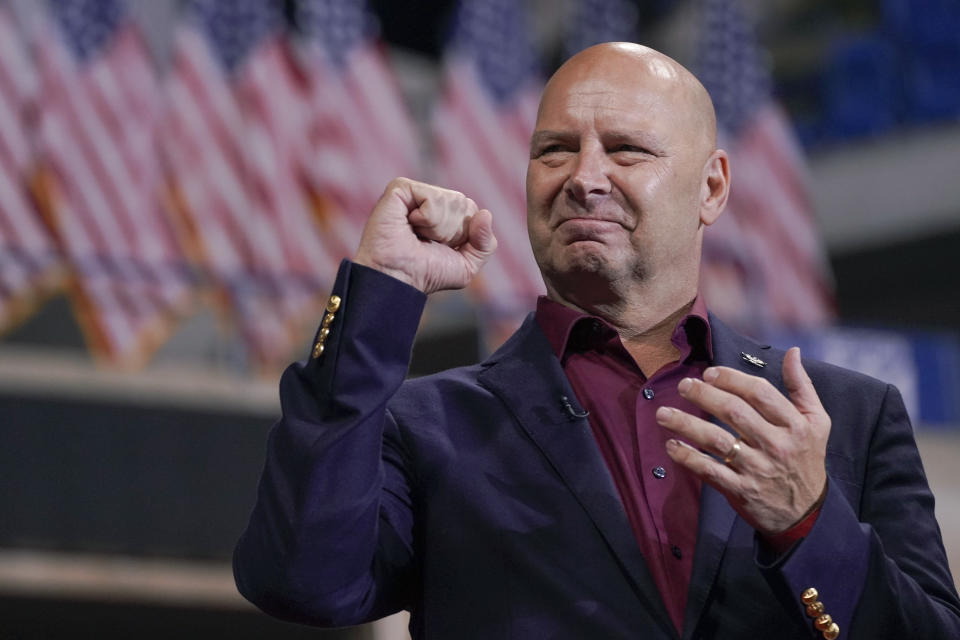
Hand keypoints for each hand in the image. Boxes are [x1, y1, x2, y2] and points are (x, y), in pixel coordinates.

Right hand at [354, 178, 497, 293]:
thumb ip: (485, 244)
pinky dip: (428, 218)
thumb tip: (485, 214)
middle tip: (427, 242)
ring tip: (417, 235)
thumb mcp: (467, 266)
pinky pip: (434, 197)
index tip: (442, 248)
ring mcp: (414, 193)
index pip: (473, 211)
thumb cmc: (426, 274)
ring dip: (438, 227)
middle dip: (452, 231)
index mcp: (444, 214)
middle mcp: (429, 200)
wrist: (398, 279)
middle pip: (464, 204)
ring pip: (452, 200)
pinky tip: (410, 225)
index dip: (464, 235)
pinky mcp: (400, 188)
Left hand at [655, 347, 828, 535]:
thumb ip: (802, 386)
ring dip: (686, 425)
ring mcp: (757, 469)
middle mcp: (776, 445)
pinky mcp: (741, 490)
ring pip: (717, 441)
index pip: (760, 393)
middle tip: (683, 385)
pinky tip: (671, 445)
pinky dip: (688, 458)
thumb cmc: (806, 459)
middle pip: (734, 413)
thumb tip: (793, 352)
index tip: (709, 373)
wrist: (807, 513)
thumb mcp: (817, 422)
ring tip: (663, 413)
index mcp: (795, 425)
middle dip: (704, 396)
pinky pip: (710, 471)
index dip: (732, 379)